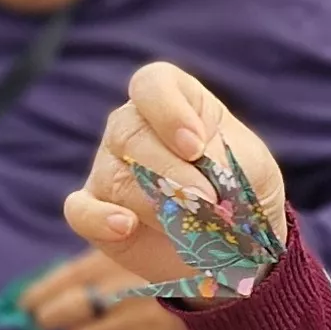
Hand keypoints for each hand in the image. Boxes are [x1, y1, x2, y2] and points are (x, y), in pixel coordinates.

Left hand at [20, 257, 194, 329]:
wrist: (233, 283)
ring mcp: (131, 321)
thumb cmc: (178, 259)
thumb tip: (48, 288)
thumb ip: (99, 261)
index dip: (34, 297)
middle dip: (48, 320)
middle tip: (48, 322)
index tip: (24, 305)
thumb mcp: (137, 245)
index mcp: (110, 257)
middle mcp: (115, 289)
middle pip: (56, 314)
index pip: (56, 281)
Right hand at [60, 63, 289, 304]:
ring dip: (156, 206)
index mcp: (173, 101)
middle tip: (207, 200)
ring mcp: (107, 168)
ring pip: (116, 178)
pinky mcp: (95, 211)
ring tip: (190, 226)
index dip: (169, 111)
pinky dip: (100, 219)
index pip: (151, 84)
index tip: (196, 147)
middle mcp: (131, 127)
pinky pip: (80, 211)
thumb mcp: (250, 170)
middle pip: (130, 134)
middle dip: (170, 172)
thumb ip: (222, 163)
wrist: (235, 245)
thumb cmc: (243, 193)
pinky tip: (125, 227)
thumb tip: (186, 181)